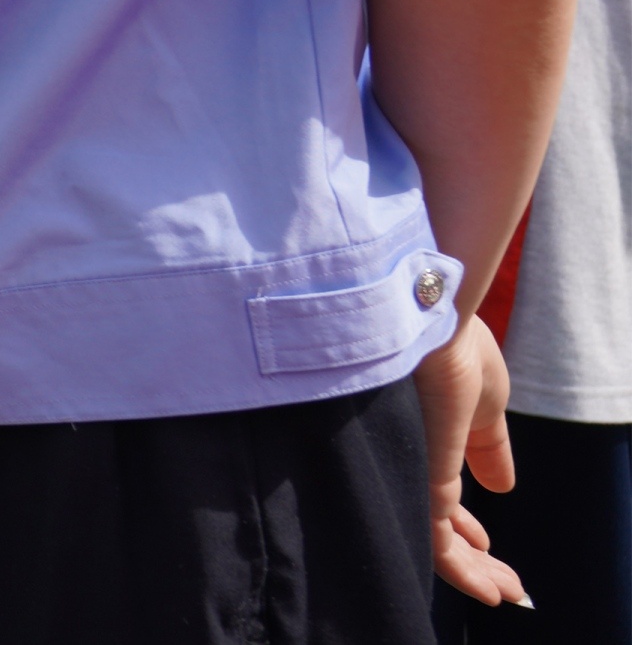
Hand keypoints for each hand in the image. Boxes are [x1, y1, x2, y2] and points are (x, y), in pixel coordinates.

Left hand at [415, 313, 527, 607]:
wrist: (434, 314)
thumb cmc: (457, 344)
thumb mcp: (486, 401)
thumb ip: (488, 447)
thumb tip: (502, 486)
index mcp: (422, 435)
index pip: (436, 492)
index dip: (462, 524)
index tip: (487, 547)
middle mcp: (404, 452)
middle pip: (429, 518)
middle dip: (469, 557)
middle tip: (503, 584)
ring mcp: (404, 462)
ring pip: (430, 535)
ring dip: (471, 571)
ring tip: (503, 593)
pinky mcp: (413, 472)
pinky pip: (432, 536)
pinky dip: (461, 569)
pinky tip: (490, 588)